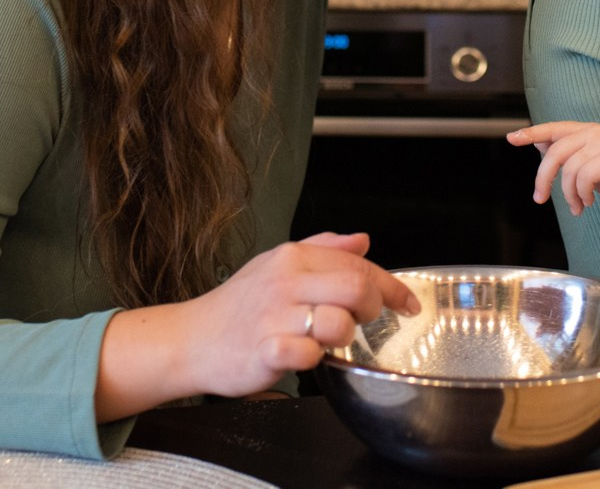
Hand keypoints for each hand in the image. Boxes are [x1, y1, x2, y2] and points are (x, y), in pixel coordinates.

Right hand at [179, 232, 421, 397]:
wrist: (192, 339)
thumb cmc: (239, 306)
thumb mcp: (277, 265)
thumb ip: (323, 249)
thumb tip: (361, 240)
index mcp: (292, 258)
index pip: (358, 264)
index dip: (391, 286)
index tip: (407, 303)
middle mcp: (285, 282)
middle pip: (357, 288)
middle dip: (373, 307)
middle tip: (365, 319)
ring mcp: (274, 317)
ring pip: (339, 322)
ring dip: (343, 336)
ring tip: (328, 339)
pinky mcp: (265, 350)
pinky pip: (306, 354)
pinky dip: (313, 359)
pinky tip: (303, 356)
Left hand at [508, 121, 599, 216]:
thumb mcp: (589, 167)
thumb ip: (569, 156)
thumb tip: (540, 146)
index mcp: (587, 131)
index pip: (554, 128)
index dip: (532, 133)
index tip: (512, 138)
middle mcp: (595, 132)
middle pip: (555, 151)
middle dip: (544, 178)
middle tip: (540, 198)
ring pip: (569, 168)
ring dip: (568, 194)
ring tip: (578, 206)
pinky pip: (585, 177)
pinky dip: (583, 194)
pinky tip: (590, 202)